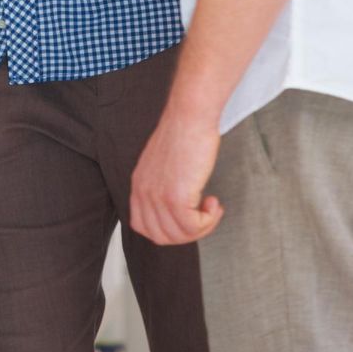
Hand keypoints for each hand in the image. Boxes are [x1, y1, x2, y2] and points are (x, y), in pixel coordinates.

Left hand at [130, 108, 223, 245]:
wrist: (190, 115)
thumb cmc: (184, 132)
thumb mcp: (163, 163)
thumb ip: (163, 185)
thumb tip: (179, 206)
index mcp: (138, 185)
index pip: (142, 226)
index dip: (167, 230)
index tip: (185, 220)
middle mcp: (144, 193)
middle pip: (161, 236)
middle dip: (187, 234)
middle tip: (203, 218)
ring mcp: (158, 196)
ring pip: (179, 234)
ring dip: (202, 227)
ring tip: (212, 208)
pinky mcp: (176, 196)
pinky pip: (192, 226)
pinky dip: (208, 221)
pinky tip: (214, 203)